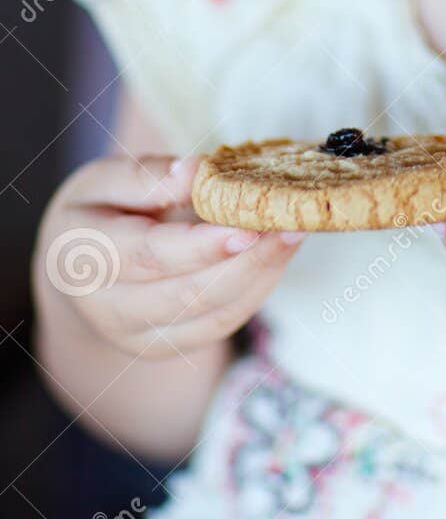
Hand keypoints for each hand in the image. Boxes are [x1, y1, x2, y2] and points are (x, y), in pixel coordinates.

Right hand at [34, 154, 305, 358]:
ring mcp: (137, 336)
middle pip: (185, 295)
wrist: (81, 264)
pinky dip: (257, 288)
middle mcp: (104, 309)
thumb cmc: (99, 208)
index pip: (148, 256)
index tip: (247, 225)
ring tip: (294, 231)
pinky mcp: (168, 346)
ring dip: (260, 274)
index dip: (200, 245)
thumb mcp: (105, 178)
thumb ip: (146, 176)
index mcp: (79, 258)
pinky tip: (278, 252)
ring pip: (212, 315)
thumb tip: (196, 172)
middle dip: (245, 262)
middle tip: (289, 224)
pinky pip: (223, 323)